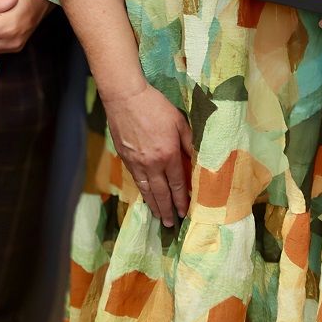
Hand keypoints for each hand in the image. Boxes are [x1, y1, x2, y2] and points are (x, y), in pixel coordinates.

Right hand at [99, 82, 194, 226]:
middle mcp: (151, 164)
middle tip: (169, 224)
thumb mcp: (179, 122)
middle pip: (160, 193)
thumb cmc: (155, 106)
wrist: (125, 97)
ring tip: (158, 216)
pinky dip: (141, 191)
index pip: (177, 184)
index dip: (181, 200)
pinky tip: (145, 196)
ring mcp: (136, 162)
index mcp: (168, 155)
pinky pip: (135, 180)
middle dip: (166, 210)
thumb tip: (197, 159)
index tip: (184, 212)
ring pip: (146, 190)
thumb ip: (189, 143)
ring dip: (153, 205)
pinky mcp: (124, 158)